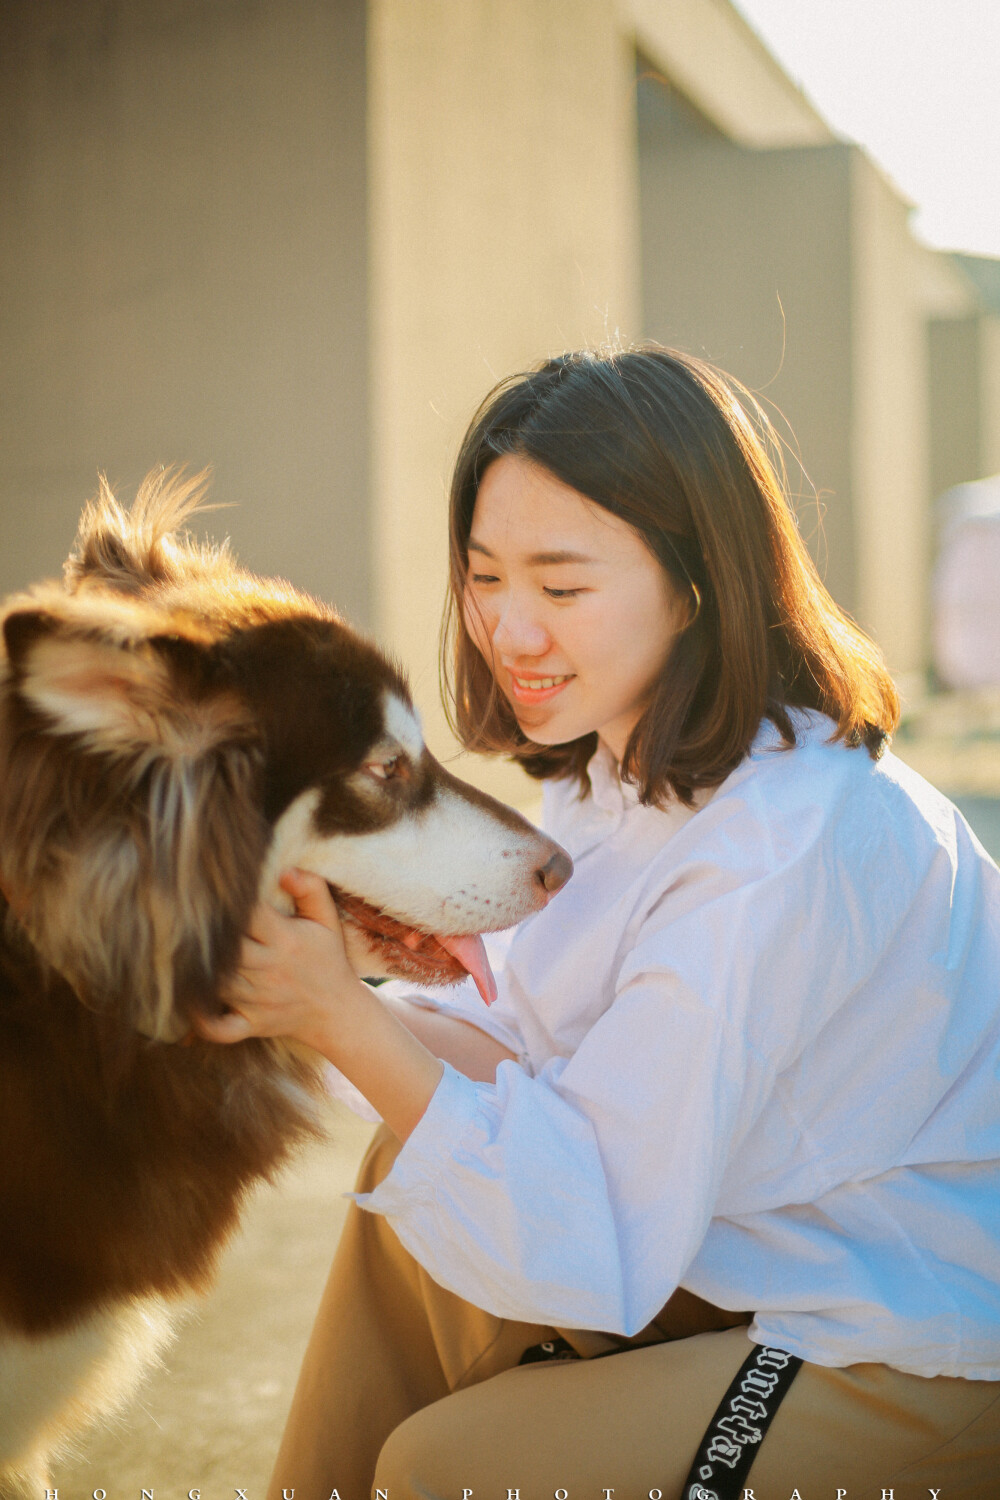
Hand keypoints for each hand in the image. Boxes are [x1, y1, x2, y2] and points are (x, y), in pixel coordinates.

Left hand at [195, 868, 368, 1053]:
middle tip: (184, 920)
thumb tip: (284, 871)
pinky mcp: (252, 1024)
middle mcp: (270, 969)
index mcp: (285, 939)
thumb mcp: (327, 919)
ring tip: (180, 951)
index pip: (249, 915)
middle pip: (226, 950)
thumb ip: (311, 887)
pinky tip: (189, 1001)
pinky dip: (200, 1020)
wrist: (337, 1011)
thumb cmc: (327, 958)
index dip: (229, 903)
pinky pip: (220, 1028)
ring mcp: (259, 1000)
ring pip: (217, 983)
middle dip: (206, 936)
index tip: (214, 892)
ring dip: (198, 971)